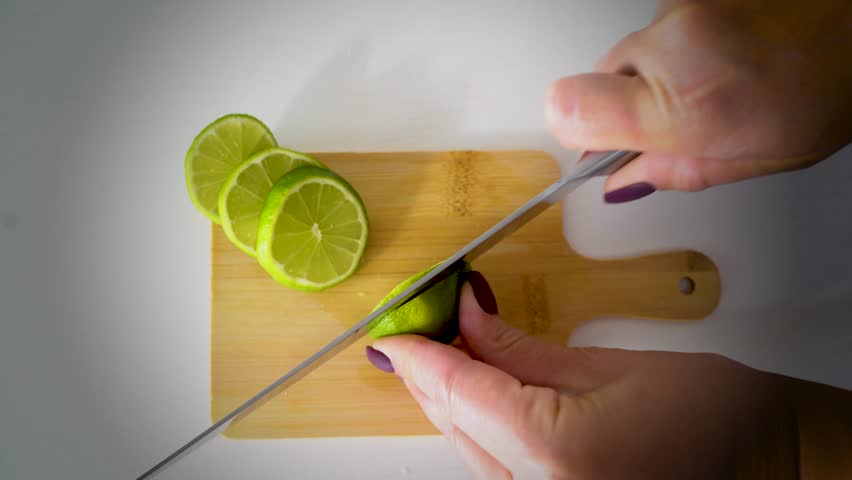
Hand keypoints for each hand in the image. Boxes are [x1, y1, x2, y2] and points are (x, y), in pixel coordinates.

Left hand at [367, 272, 790, 478]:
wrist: (760, 461)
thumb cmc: (715, 417)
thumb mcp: (609, 366)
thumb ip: (521, 349)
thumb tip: (468, 316)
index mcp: (553, 453)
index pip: (457, 391)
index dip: (418, 352)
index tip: (395, 328)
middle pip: (452, 422)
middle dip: (427, 372)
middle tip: (416, 325)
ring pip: (465, 447)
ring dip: (448, 397)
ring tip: (441, 347)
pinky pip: (490, 465)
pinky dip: (475, 425)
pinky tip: (473, 391)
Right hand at [545, 0, 851, 201]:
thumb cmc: (830, 85)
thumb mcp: (751, 157)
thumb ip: (672, 172)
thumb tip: (622, 181)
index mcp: (685, 105)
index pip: (569, 110)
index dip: (575, 135)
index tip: (596, 150)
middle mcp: (672, 46)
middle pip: (598, 81)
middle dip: (626, 108)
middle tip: (672, 122)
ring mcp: (679, 7)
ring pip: (631, 53)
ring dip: (657, 75)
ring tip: (715, 80)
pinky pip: (660, 27)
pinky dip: (680, 47)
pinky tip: (722, 54)